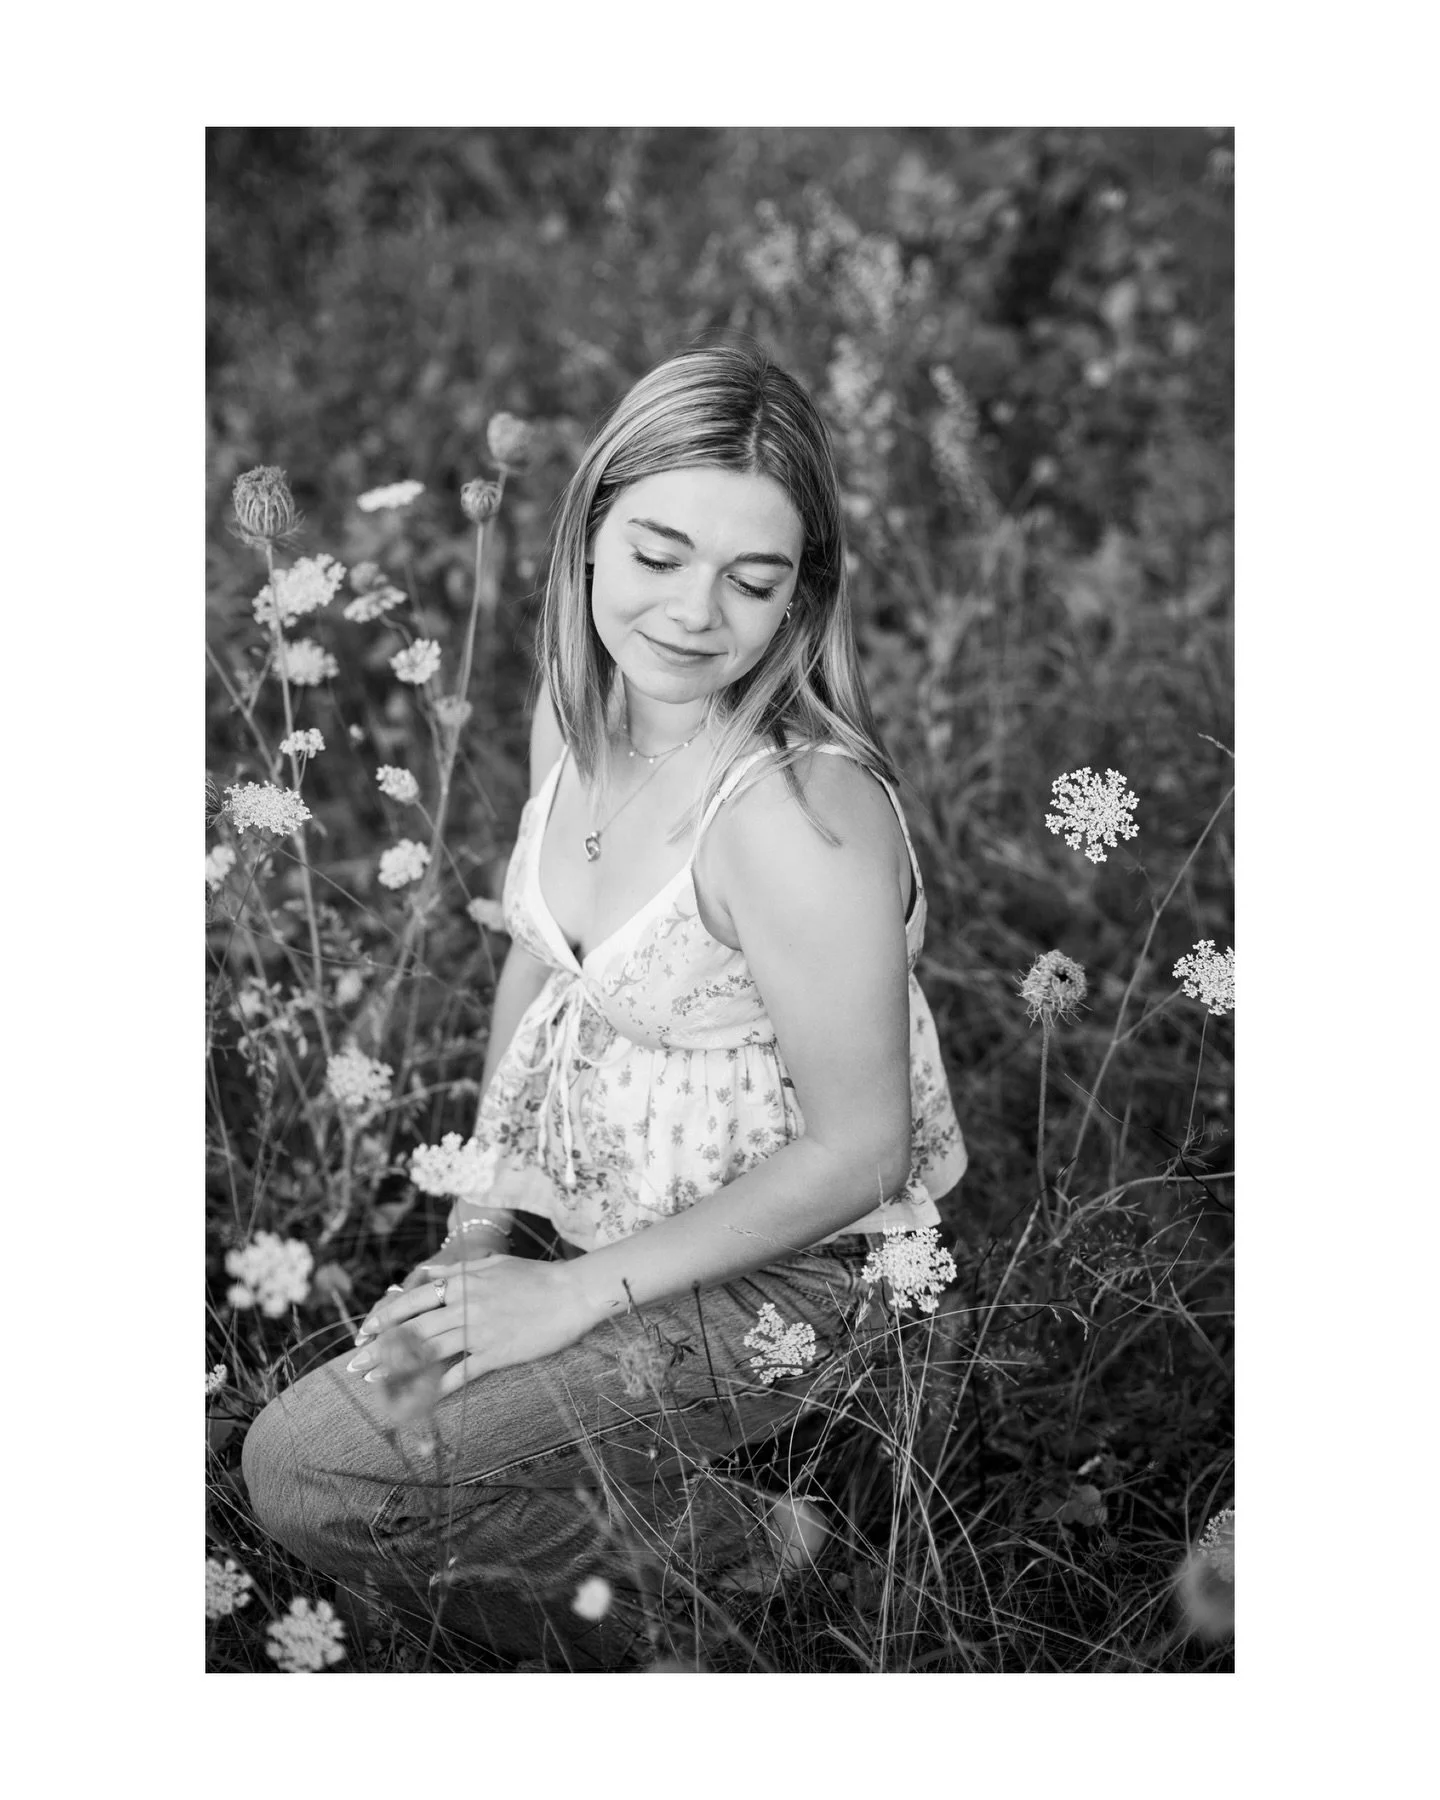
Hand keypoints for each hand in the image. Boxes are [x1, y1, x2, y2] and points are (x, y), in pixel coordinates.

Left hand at [347, 1257, 597, 1397]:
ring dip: (397, 1369)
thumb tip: (426, 1272)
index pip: (412, 1300)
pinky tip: (417, 1399)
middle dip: (379, 1348)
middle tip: (355, 1364)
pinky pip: (460, 1373)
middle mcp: (465, 1305)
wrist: (573, 1292)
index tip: (363, 1332)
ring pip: (428, 1352)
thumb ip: (457, 1269)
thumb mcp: (492, 1264)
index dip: (384, 1318)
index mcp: (462, 1281)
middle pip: (412, 1329)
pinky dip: (437, 1388)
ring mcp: (480, 1330)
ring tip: (374, 1382)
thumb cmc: (535, 1276)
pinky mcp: (496, 1352)